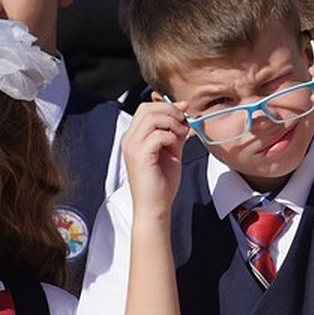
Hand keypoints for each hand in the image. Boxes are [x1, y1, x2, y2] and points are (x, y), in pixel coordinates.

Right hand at [122, 100, 188, 220]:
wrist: (155, 207)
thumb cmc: (161, 185)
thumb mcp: (171, 153)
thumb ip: (175, 135)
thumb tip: (183, 118)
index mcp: (134, 138)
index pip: (146, 109)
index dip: (166, 106)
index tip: (183, 111)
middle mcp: (130, 140)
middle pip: (147, 109)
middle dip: (169, 111)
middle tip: (183, 122)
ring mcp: (133, 147)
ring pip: (152, 118)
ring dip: (172, 122)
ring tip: (181, 135)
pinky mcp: (140, 155)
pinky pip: (157, 134)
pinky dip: (170, 136)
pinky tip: (175, 146)